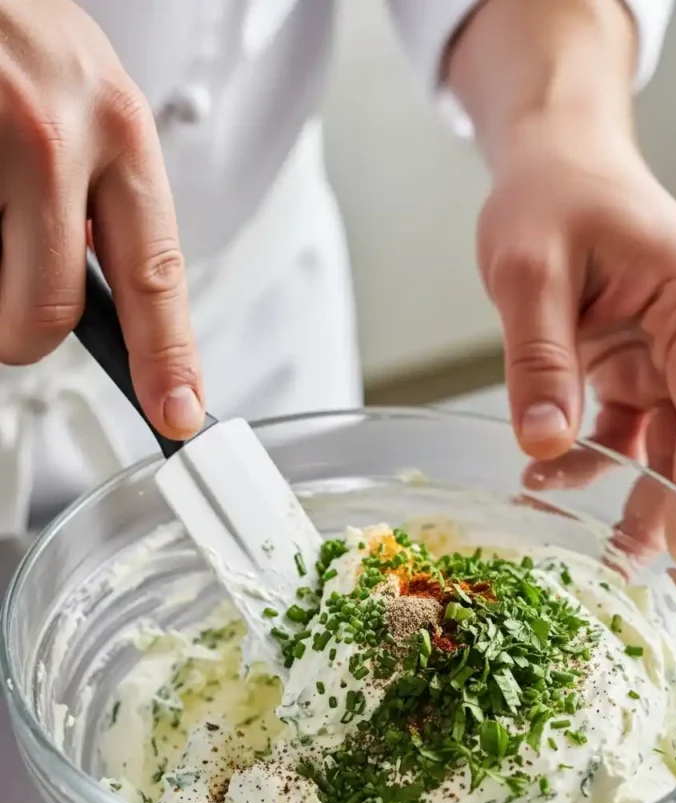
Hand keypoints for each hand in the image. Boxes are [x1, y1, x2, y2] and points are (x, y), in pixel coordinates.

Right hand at [0, 0, 202, 438]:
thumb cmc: (4, 27)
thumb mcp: (80, 93)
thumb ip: (97, 189)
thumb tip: (97, 283)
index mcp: (115, 125)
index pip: (155, 274)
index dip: (167, 357)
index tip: (178, 411)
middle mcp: (54, 133)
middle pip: (51, 310)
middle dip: (26, 334)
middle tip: (13, 316)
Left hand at [477, 134, 675, 570]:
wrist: (550, 167)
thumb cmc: (549, 198)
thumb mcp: (530, 273)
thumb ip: (539, 359)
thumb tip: (542, 447)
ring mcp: (666, 356)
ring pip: (669, 448)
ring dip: (645, 505)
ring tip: (616, 567)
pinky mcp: (634, 371)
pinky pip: (624, 433)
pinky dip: (593, 466)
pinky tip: (548, 486)